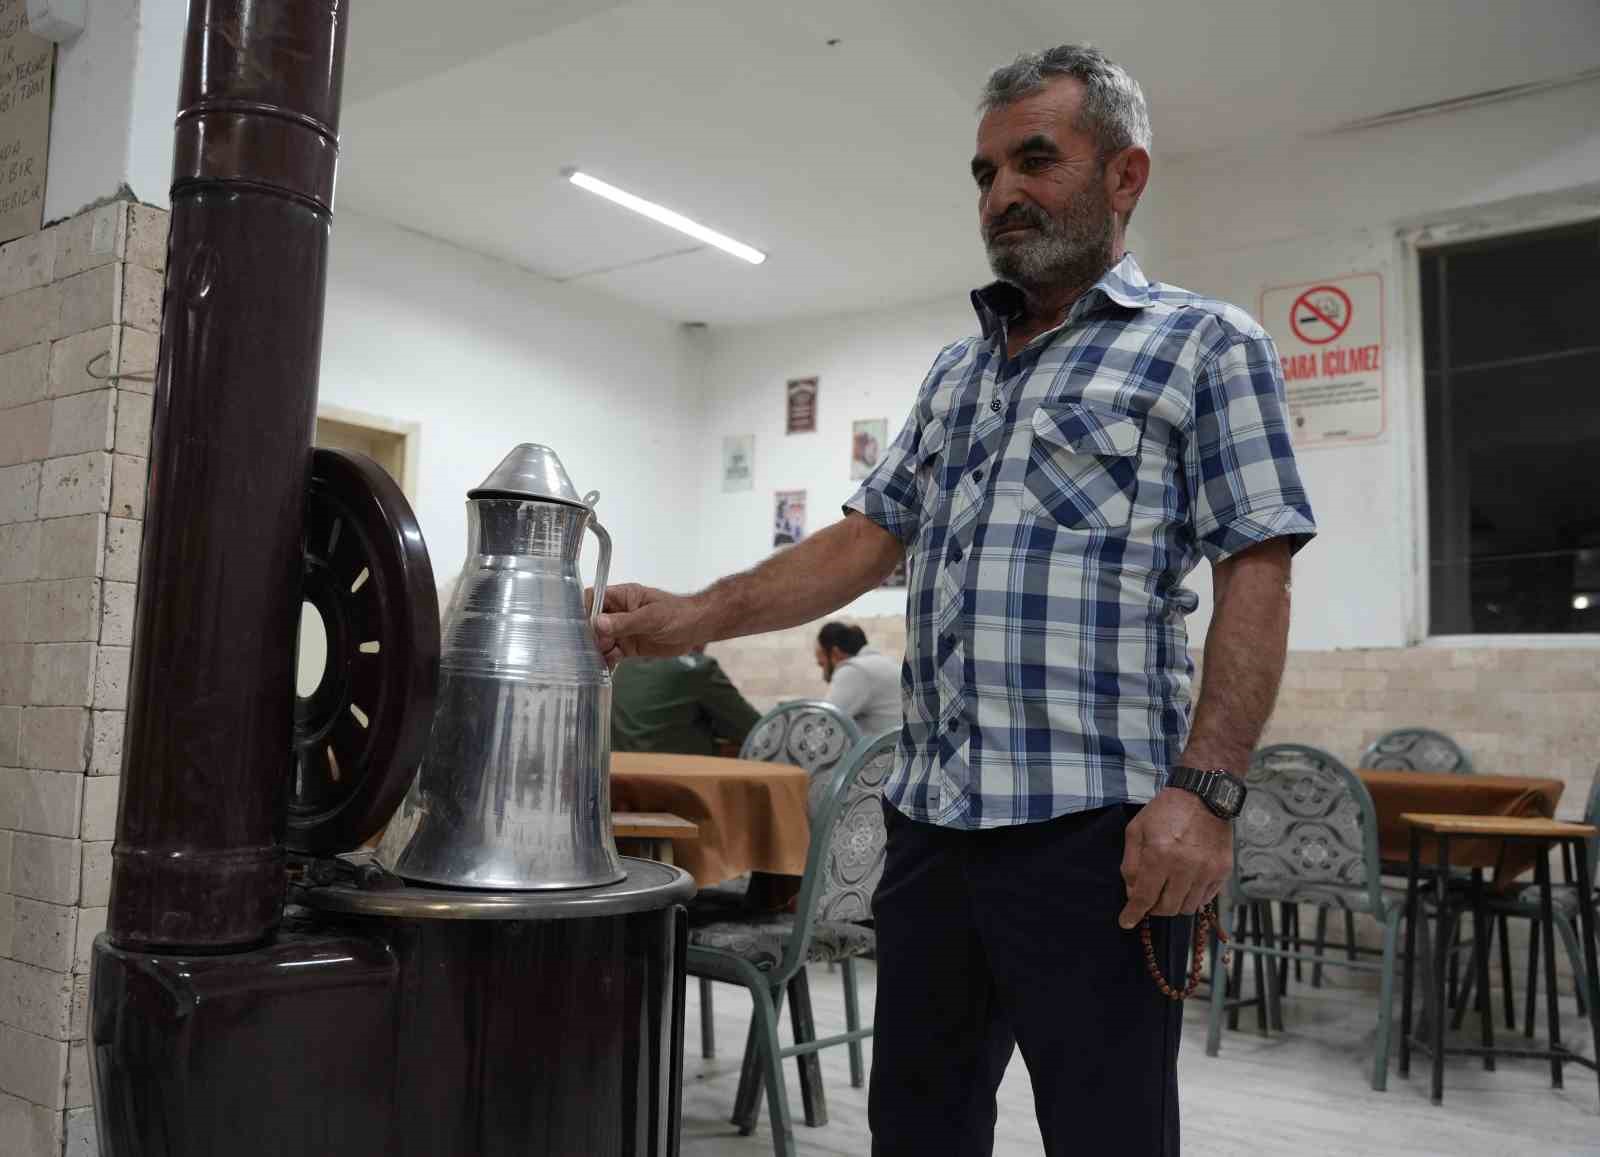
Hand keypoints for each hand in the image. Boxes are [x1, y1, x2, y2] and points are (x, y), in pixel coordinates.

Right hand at [589, 583, 705, 668]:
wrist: (697, 629)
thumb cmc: (679, 614)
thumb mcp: (651, 617)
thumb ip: (625, 622)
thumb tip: (598, 623)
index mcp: (622, 597)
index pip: (593, 598)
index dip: (583, 610)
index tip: (581, 626)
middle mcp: (618, 613)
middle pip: (592, 622)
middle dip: (588, 635)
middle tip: (593, 647)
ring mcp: (622, 631)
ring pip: (599, 640)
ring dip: (595, 651)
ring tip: (596, 660)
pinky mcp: (628, 647)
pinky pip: (611, 654)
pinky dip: (606, 661)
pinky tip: (604, 668)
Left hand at [1117, 788, 1232, 928]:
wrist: (1203, 795)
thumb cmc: (1165, 811)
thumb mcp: (1136, 830)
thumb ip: (1130, 864)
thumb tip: (1132, 893)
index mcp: (1160, 855)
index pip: (1145, 897)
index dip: (1133, 913)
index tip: (1126, 922)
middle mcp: (1185, 867)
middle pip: (1167, 908)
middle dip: (1154, 908)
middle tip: (1150, 898)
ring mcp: (1207, 870)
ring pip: (1187, 907)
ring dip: (1174, 904)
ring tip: (1169, 888)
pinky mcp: (1222, 871)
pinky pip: (1205, 899)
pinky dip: (1192, 897)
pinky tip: (1186, 883)